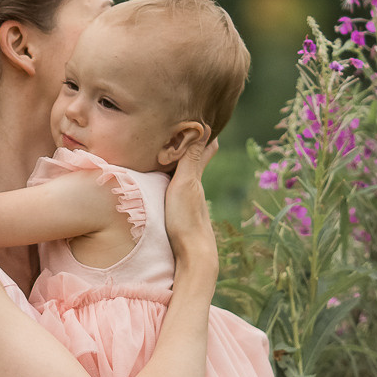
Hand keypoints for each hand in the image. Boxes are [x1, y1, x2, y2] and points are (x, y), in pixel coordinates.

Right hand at [162, 136, 217, 287]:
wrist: (195, 256)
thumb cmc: (187, 219)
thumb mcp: (186, 184)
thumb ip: (191, 159)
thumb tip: (204, 128)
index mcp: (195, 179)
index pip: (204, 151)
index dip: (205, 136)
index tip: (205, 119)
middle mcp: (195, 190)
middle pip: (196, 164)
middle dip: (194, 148)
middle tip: (188, 132)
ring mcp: (191, 206)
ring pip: (188, 180)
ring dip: (183, 167)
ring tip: (172, 155)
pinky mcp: (184, 219)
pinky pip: (181, 194)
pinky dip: (176, 184)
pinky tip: (170, 190)